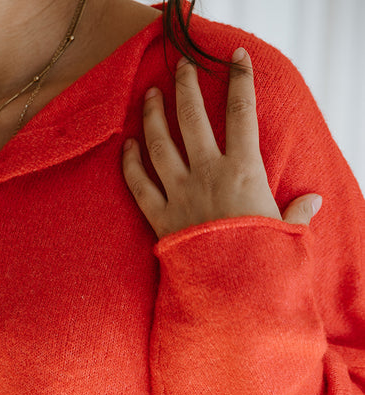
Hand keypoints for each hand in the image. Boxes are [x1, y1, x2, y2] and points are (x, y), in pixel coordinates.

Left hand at [122, 48, 321, 240]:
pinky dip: (130, 162)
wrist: (229, 292)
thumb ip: (295, 213)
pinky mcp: (159, 217)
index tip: (237, 58)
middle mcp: (207, 174)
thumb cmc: (259, 260)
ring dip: (152, 114)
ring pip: (159, 142)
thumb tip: (311, 203)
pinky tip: (127, 144)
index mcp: (242, 170)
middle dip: (186, 85)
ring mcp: (180, 193)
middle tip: (182, 67)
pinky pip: (139, 183)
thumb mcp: (284, 232)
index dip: (241, 79)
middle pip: (191, 116)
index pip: (242, 111)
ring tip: (149, 95)